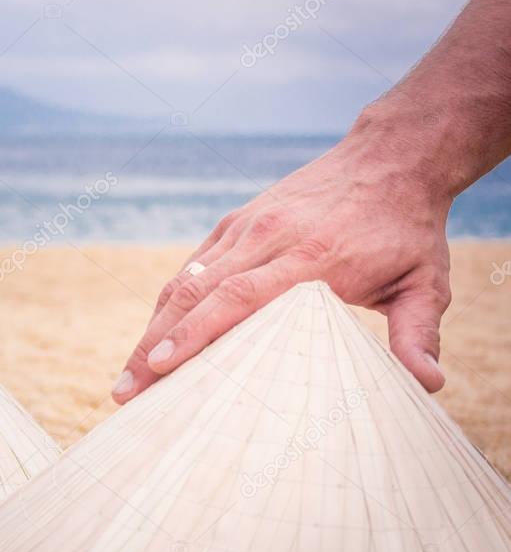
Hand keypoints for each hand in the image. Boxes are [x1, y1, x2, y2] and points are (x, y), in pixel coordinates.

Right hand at [112, 129, 454, 402]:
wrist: (388, 158)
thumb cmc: (406, 229)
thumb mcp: (425, 282)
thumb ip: (417, 333)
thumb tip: (428, 386)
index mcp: (311, 258)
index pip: (240, 298)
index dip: (196, 333)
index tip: (161, 367)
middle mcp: (268, 238)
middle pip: (196, 294)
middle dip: (154, 346)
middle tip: (124, 392)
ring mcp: (246, 227)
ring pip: (185, 280)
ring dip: (152, 328)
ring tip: (129, 373)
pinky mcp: (236, 222)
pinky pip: (193, 265)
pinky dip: (169, 302)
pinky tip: (154, 335)